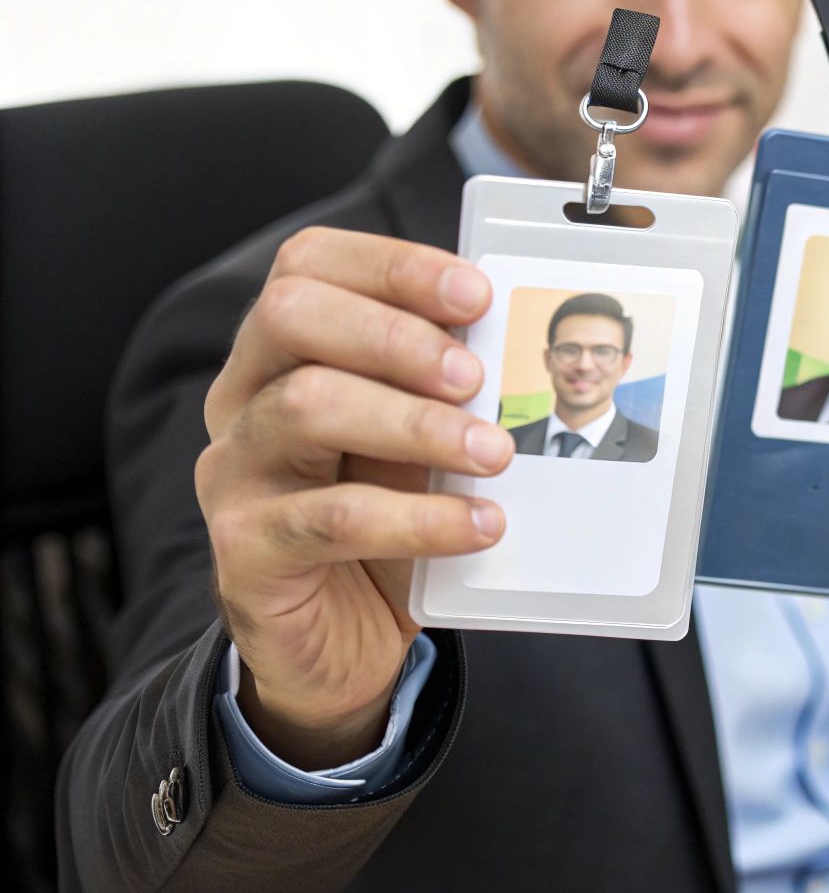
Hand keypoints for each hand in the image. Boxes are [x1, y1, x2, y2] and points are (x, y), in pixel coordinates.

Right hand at [196, 227, 511, 768]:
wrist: (340, 643)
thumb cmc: (384, 524)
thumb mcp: (417, 444)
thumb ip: (440, 391)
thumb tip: (515, 341)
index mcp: (278, 354)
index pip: (308, 266)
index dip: (393, 266)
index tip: (477, 294)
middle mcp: (241, 400)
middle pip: (291, 315)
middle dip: (396, 334)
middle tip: (475, 377)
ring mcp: (232, 473)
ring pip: (307, 407)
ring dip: (416, 424)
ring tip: (492, 454)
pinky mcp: (246, 551)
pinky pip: (331, 518)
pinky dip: (418, 519)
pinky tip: (478, 526)